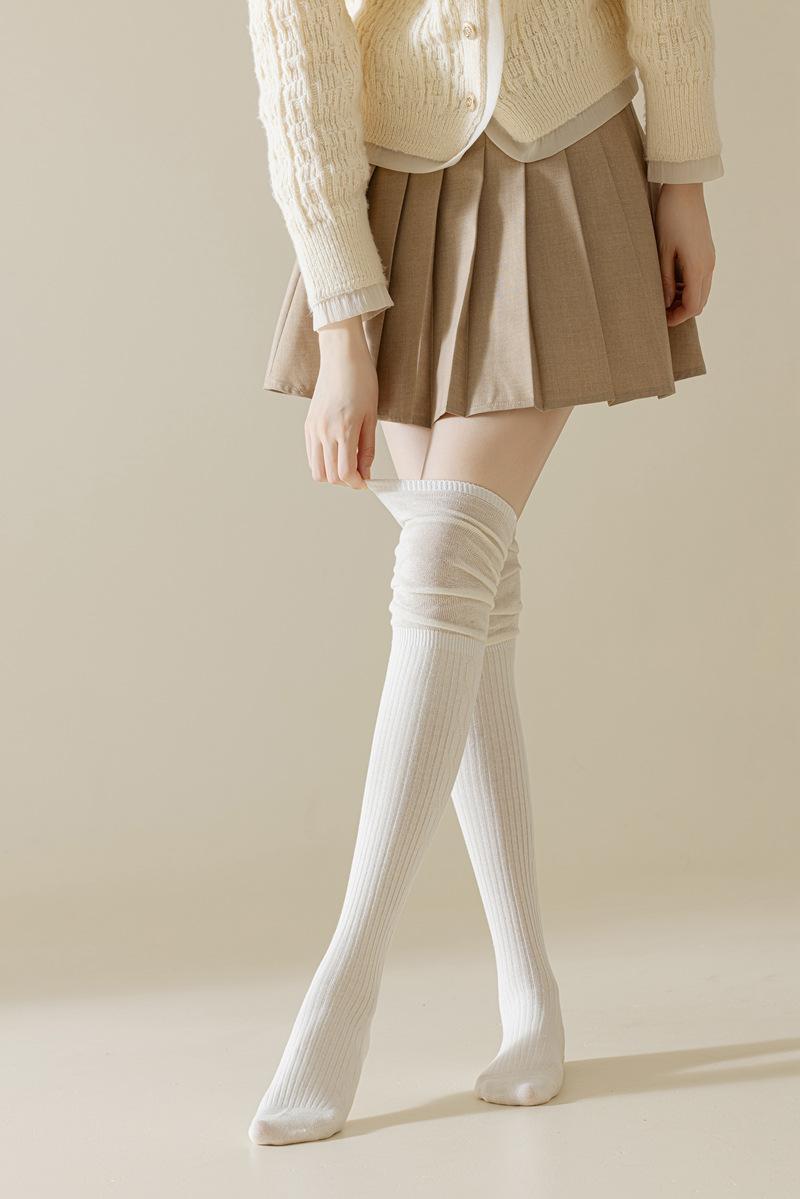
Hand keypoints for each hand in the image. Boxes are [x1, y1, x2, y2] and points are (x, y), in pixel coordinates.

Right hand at [305, 316, 377, 487]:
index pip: (345, 473)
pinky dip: (323, 462)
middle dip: (346, 481)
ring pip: (317, 470)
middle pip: (330, 476)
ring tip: (347, 465)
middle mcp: (325, 432)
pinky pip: (311, 455)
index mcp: (344, 430)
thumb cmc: (362, 382)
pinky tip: (336, 454)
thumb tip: (366, 472)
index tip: (365, 482)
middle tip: (359, 474)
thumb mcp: (372, 416)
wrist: (342, 357)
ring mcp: (313, 428)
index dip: (356, 484)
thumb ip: (368, 448)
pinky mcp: (308, 424)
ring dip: (332, 474)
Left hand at [655, 182, 716, 327]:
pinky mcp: (707, 251)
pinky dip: (688, 286)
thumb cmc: (670, 217)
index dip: (677, 317)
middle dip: (681, 310)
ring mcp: (710, 258)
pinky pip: (701, 278)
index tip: (660, 319)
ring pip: (701, 291)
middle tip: (660, 310)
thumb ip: (665, 280)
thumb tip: (665, 303)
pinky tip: (672, 281)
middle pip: (699, 302)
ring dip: (685, 298)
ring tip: (663, 296)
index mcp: (698, 268)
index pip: (692, 306)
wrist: (685, 188)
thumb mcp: (662, 252)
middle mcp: (708, 265)